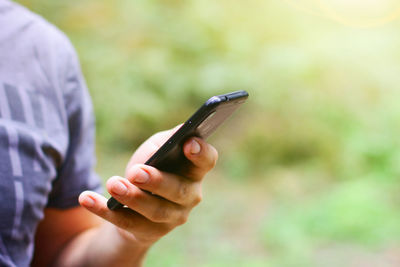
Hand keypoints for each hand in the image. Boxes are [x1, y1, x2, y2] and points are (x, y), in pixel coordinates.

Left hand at [78, 127, 217, 246]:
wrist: (136, 202)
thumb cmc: (153, 168)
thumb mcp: (160, 149)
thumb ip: (170, 139)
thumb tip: (182, 131)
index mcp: (194, 171)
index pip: (206, 162)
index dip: (201, 154)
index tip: (188, 144)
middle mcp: (189, 196)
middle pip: (179, 190)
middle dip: (158, 181)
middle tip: (136, 172)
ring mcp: (171, 217)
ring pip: (155, 210)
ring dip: (133, 198)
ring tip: (112, 184)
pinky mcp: (147, 231)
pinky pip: (126, 222)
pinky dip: (104, 210)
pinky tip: (87, 198)